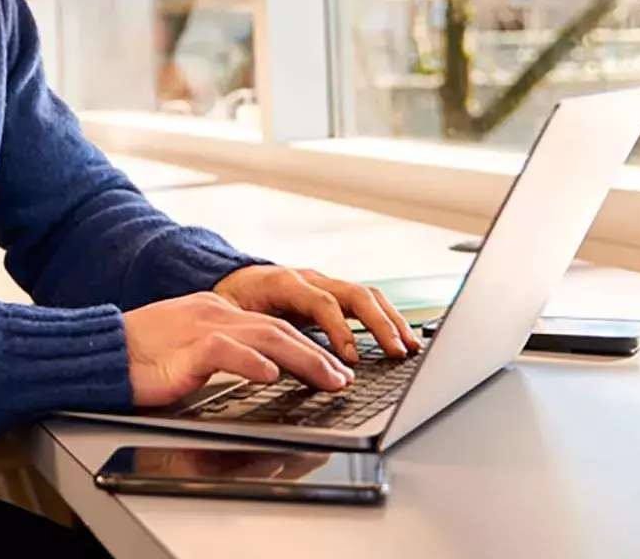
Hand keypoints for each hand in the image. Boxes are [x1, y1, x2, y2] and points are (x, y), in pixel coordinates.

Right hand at [122, 292, 353, 407]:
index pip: (273, 325)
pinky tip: (272, 375)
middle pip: (279, 329)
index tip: (333, 367)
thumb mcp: (190, 351)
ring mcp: (201, 328)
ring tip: (328, 379)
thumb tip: (262, 372)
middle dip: (318, 355)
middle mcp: (215, 313)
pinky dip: (252, 362)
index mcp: (216, 312)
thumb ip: (224, 355)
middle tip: (343, 378)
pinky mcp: (185, 348)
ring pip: (266, 337)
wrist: (99, 352)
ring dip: (303, 360)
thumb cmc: (139, 358)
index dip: (308, 346)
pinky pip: (226, 352)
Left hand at [212, 265, 422, 363]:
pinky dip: (386, 320)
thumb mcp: (230, 317)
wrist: (231, 280)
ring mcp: (325, 284)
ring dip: (391, 321)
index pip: (321, 302)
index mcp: (283, 282)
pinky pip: (366, 303)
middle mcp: (310, 279)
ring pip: (367, 296)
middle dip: (379, 324)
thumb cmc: (230, 301)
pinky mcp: (334, 295)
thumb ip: (247, 334)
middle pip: (354, 294)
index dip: (338, 330)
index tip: (350, 358)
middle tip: (396, 353)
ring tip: (409, 349)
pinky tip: (401, 341)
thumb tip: (258, 360)